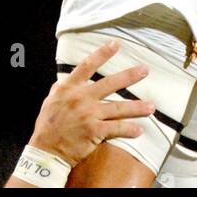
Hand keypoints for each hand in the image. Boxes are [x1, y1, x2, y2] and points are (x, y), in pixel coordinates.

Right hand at [29, 41, 155, 167]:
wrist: (45, 152)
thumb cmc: (47, 127)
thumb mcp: (49, 102)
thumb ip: (60, 89)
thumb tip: (64, 80)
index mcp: (70, 89)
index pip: (88, 66)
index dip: (102, 53)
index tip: (116, 44)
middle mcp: (81, 99)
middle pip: (110, 84)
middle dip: (129, 76)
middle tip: (145, 70)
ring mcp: (89, 115)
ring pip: (118, 108)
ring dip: (137, 107)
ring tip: (151, 106)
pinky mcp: (94, 132)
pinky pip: (116, 129)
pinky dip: (128, 130)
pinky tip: (139, 130)